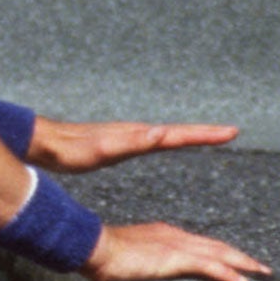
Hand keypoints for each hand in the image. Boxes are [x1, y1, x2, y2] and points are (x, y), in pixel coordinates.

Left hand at [28, 119, 238, 173]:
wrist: (48, 143)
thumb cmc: (73, 149)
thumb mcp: (104, 150)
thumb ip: (133, 142)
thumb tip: (162, 133)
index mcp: (139, 135)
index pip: (180, 134)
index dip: (205, 134)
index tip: (231, 132)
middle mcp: (138, 132)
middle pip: (180, 131)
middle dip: (206, 132)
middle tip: (231, 132)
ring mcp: (130, 136)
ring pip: (168, 134)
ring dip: (190, 135)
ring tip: (209, 137)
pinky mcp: (120, 143)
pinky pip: (154, 140)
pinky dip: (169, 140)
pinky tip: (165, 142)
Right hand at [83, 221, 269, 280]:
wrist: (96, 248)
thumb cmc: (103, 253)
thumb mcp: (128, 257)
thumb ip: (141, 260)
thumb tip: (141, 266)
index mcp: (165, 234)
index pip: (201, 245)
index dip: (221, 252)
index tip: (236, 260)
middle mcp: (176, 236)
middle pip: (216, 247)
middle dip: (240, 257)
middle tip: (260, 267)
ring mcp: (178, 246)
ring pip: (219, 254)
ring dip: (242, 263)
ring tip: (261, 272)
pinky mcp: (176, 258)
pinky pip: (209, 267)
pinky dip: (227, 274)